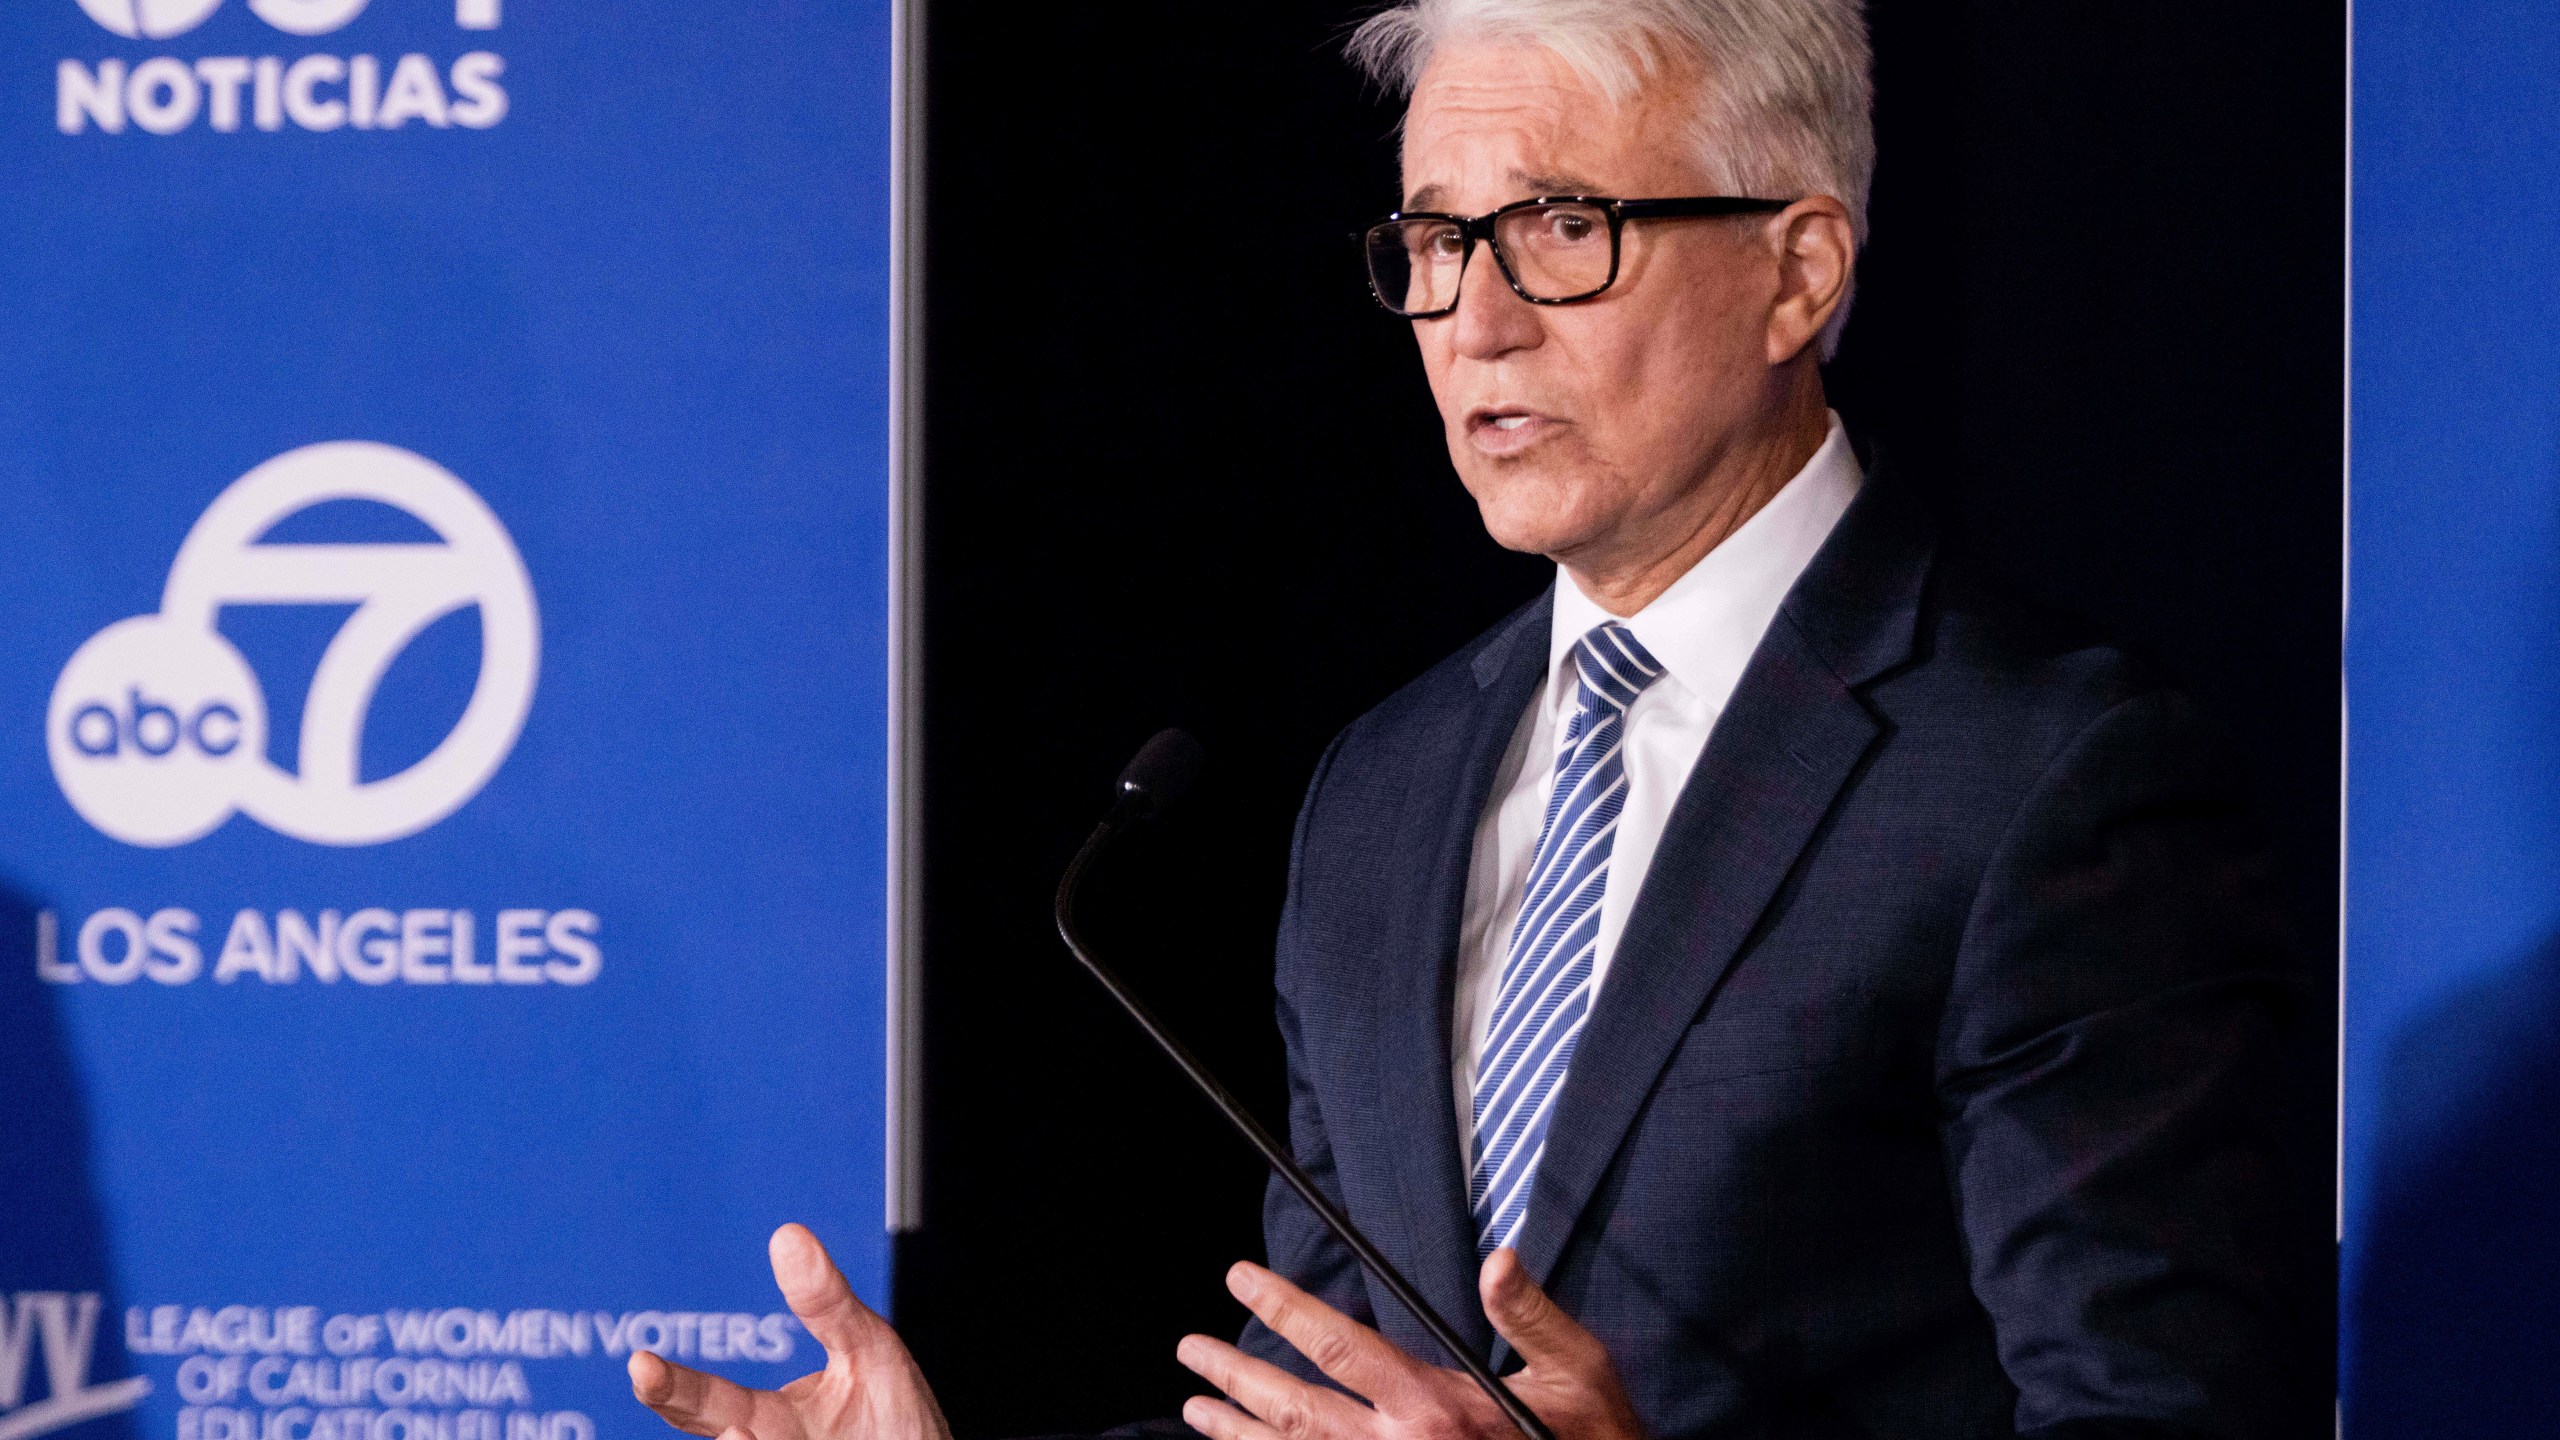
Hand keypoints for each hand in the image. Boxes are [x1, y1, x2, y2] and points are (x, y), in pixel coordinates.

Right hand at [629, 1223, 951, 1439]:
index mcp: (772, 1421)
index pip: (709, 1405)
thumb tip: (787, 1235)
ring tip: (742, 1431)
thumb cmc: (899, 1418)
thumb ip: (827, 1304)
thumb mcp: (866, 1348)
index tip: (641, 1362)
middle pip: (724, 1435)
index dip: (671, 1387)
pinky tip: (773, 1437)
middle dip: (683, 1404)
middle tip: (650, 1378)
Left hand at [1176, 1248, 1643, 1439]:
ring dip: (1240, 1433)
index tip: (1240, 1278)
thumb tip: (1499, 1257)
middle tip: (1190, 1350)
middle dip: (1235, 1376)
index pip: (1338, 1347)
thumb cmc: (1592, 1439)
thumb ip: (1529, 1313)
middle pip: (1296, 1409)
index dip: (1283, 1308)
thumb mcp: (1576, 1369)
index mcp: (1436, 1404)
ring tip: (1194, 1411)